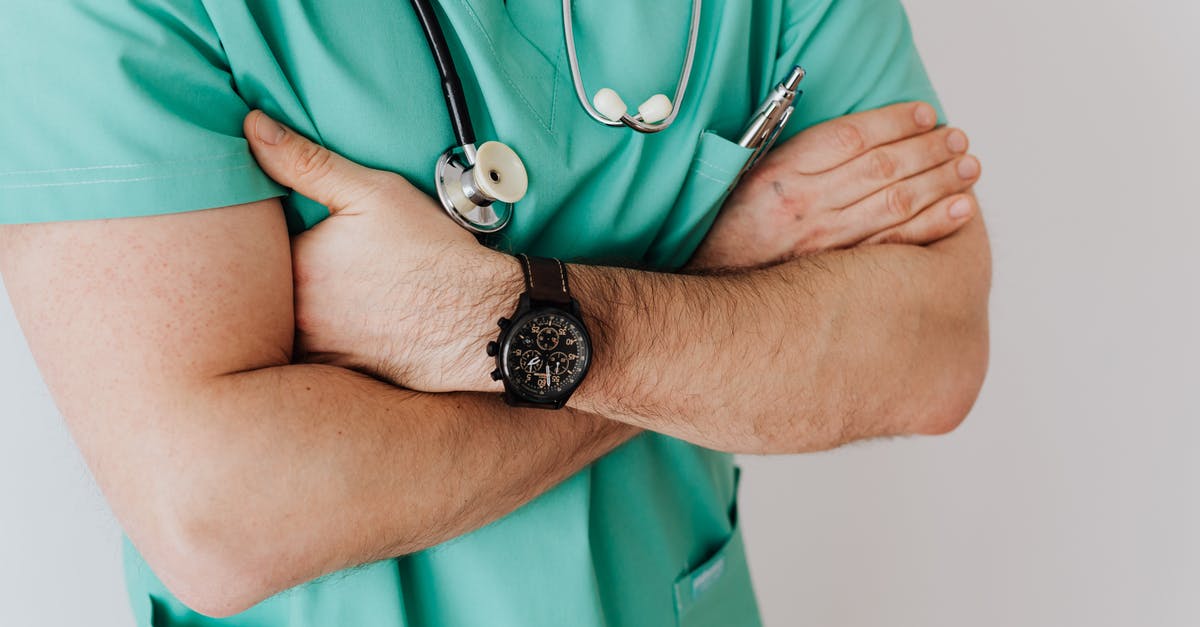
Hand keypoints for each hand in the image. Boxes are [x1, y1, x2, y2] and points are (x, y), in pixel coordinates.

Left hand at [243, 111, 517, 392]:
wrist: (482, 322)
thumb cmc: (433, 255)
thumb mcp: (374, 192)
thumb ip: (306, 161)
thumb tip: (252, 127)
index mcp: (296, 266)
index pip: (256, 249)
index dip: (269, 238)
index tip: (294, 230)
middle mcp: (297, 316)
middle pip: (268, 292)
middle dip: (278, 278)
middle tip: (323, 266)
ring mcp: (317, 352)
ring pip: (286, 329)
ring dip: (298, 314)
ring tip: (340, 297)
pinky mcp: (341, 377)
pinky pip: (312, 363)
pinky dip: (324, 343)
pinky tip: (354, 329)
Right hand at [687, 102, 980, 269]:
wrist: (712, 287)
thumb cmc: (735, 229)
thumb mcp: (751, 179)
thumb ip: (799, 155)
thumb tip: (858, 134)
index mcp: (782, 175)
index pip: (850, 137)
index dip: (894, 121)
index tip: (925, 113)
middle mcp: (805, 206)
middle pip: (882, 167)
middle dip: (929, 148)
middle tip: (958, 138)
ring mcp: (824, 243)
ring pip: (897, 203)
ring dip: (940, 180)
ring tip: (968, 166)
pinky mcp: (839, 276)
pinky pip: (896, 246)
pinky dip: (934, 225)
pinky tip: (959, 209)